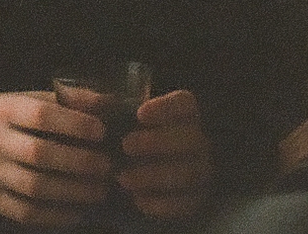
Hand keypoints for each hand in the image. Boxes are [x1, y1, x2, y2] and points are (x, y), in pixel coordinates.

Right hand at [0, 90, 110, 226]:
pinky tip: (76, 212)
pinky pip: (23, 212)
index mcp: (5, 109)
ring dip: (72, 192)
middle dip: (79, 162)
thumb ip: (65, 100)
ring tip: (99, 190)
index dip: (74, 124)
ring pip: (34, 187)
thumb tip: (108, 104)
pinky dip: (53, 215)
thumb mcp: (24, 97)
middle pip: (40, 154)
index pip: (41, 115)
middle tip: (107, 166)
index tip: (101, 131)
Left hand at [115, 89, 213, 220]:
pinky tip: (136, 199)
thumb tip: (107, 109)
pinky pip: (183, 204)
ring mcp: (200, 172)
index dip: (165, 108)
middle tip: (126, 145)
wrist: (145, 175)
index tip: (139, 114)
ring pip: (187, 173)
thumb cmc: (136, 141)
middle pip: (190, 138)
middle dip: (156, 142)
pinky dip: (158, 203)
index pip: (185, 105)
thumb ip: (123, 116)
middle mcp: (199, 142)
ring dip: (153, 176)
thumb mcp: (129, 122)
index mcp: (187, 115)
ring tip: (122, 177)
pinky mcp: (194, 200)